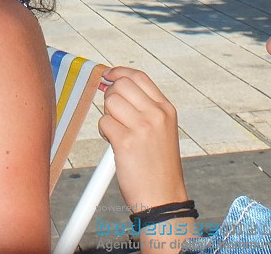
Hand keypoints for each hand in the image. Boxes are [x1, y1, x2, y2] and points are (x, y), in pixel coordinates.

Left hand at [99, 67, 188, 210]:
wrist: (163, 199)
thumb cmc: (158, 166)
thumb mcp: (162, 130)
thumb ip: (145, 108)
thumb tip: (115, 86)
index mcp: (166, 109)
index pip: (139, 76)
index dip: (119, 72)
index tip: (108, 75)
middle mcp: (156, 114)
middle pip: (121, 85)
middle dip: (110, 96)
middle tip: (113, 114)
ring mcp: (142, 127)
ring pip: (110, 103)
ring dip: (107, 117)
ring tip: (117, 134)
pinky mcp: (126, 142)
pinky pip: (104, 123)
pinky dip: (104, 133)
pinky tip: (116, 146)